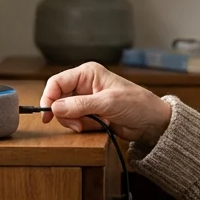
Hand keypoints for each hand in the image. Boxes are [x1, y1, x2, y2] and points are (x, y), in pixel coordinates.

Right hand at [41, 62, 172, 145]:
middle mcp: (84, 85)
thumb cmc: (137, 104)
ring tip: (96, 123)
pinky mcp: (90, 113)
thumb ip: (80, 105)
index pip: (57, 82)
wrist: (152, 122)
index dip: (49, 97)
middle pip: (59, 99)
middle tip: (78, 124)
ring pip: (66, 113)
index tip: (47, 114)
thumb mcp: (108, 103)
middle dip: (66, 114)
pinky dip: (84, 127)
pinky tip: (100, 125)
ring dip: (77, 122)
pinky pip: (76, 122)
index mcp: (87, 73)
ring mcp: (87, 100)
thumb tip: (55, 107)